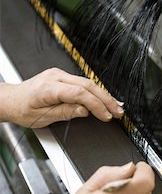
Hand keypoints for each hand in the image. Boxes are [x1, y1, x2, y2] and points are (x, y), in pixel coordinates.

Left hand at [0, 68, 123, 127]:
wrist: (11, 100)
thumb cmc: (22, 109)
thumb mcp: (43, 118)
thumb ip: (65, 112)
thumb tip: (85, 111)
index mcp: (49, 87)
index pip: (80, 93)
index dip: (96, 105)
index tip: (106, 116)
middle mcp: (56, 77)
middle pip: (88, 85)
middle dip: (106, 99)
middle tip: (118, 112)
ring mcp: (60, 75)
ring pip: (88, 83)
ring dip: (103, 96)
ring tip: (116, 107)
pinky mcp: (62, 78)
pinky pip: (83, 83)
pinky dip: (95, 92)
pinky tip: (104, 99)